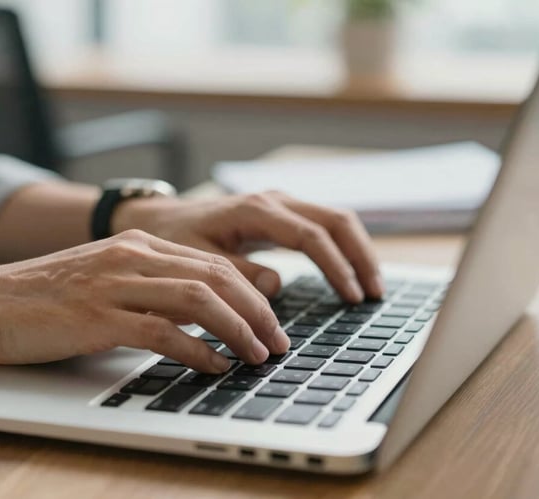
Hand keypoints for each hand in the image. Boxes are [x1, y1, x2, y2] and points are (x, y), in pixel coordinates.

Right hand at [0, 230, 289, 372]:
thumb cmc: (44, 297)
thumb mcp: (106, 277)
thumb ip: (151, 286)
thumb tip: (201, 313)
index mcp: (139, 245)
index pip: (214, 262)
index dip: (253, 292)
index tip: (272, 320)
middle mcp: (133, 257)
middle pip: (218, 277)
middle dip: (258, 312)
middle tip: (278, 342)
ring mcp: (115, 285)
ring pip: (200, 299)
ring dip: (238, 330)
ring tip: (258, 356)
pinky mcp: (97, 317)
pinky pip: (163, 332)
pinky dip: (198, 351)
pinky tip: (214, 367)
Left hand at [112, 191, 383, 301]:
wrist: (163, 220)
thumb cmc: (176, 241)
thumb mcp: (197, 261)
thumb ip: (237, 273)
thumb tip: (276, 286)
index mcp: (256, 211)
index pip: (311, 236)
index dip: (336, 267)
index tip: (352, 297)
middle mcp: (275, 200)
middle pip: (336, 220)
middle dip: (360, 256)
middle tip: (375, 294)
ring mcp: (282, 204)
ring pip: (336, 219)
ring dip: (358, 251)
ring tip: (372, 288)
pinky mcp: (283, 214)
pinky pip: (324, 226)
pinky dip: (344, 248)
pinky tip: (351, 274)